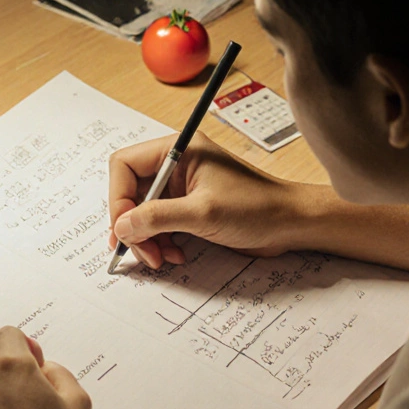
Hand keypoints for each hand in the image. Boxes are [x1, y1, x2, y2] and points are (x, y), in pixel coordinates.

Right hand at [110, 132, 408, 277]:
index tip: (125, 229)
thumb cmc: (257, 208)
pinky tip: (177, 255)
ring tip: (162, 258)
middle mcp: (175, 165)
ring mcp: (181, 188)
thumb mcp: (203, 213)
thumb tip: (121, 226)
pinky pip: (158, 225)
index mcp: (178, 151)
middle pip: (129, 192)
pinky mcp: (188, 208)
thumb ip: (158, 217)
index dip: (118, 199)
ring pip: (141, 213)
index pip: (124, 166)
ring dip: (146, 239)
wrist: (290, 224)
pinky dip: (161, 243)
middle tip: (144, 253)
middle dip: (132, 225)